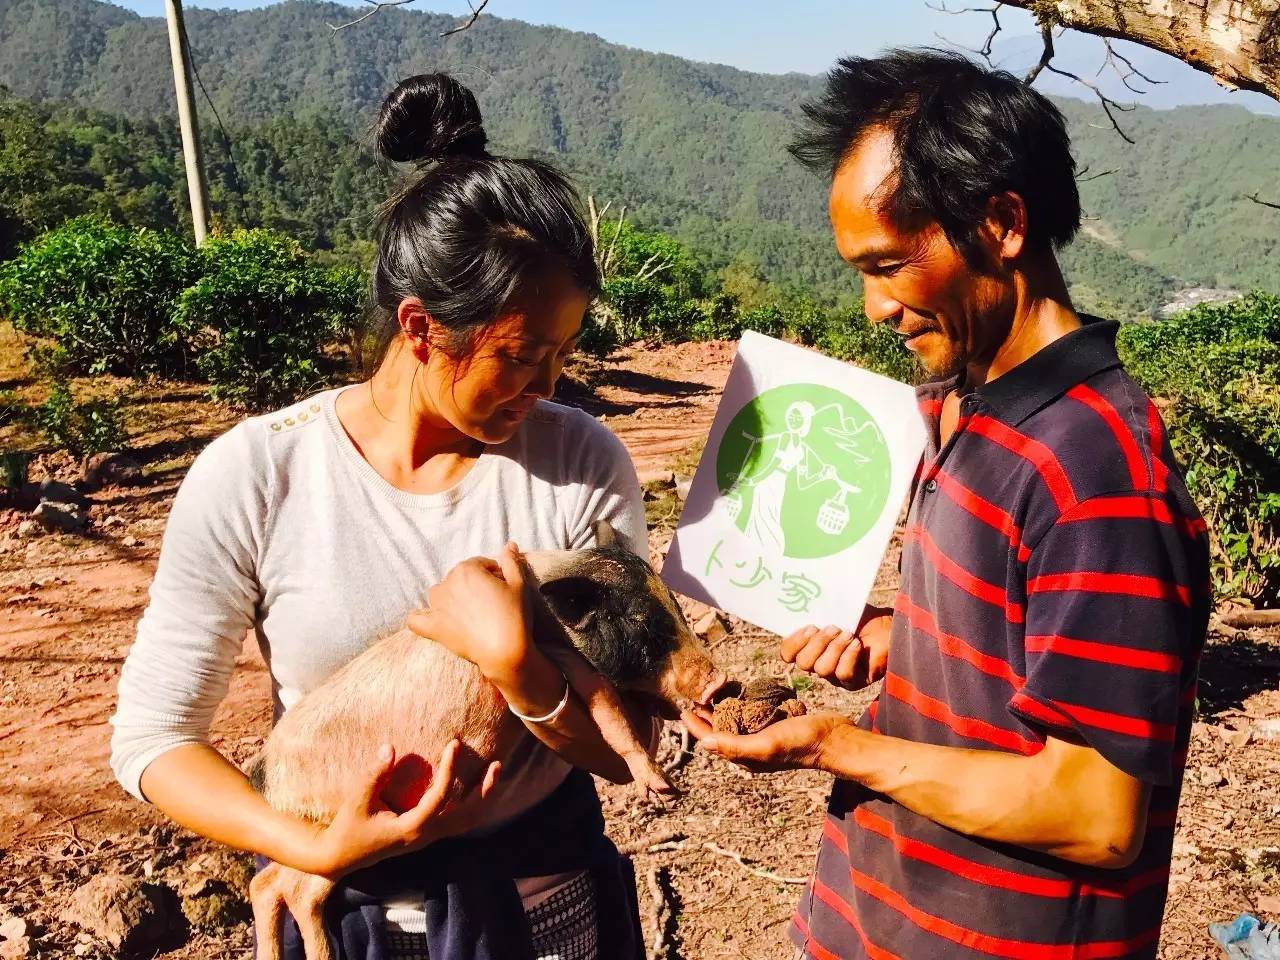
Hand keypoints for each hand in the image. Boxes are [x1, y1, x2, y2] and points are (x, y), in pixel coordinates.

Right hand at [308, 739, 500, 879]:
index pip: (440, 797)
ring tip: (495, 772)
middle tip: (497, 764)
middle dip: (484, 791)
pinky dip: (473, 803)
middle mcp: (426, 835)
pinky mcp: (426, 834)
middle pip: (468, 816)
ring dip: (483, 798)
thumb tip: (390, 747)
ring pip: (467, 821)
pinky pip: (458, 820)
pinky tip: (477, 785)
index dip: (449, 769)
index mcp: (411, 828)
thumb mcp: (357, 801)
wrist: (341, 858)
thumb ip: (373, 775)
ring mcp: (428, 837)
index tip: (454, 744)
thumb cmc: (348, 828)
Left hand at [406, 543, 532, 683]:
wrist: (504, 651)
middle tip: (490, 602)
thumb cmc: (514, 616)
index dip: (493, 574)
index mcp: (467, 570)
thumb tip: (509, 544)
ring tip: (468, 611)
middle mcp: (447, 584)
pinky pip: (416, 620)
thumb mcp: (519, 584)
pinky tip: (431, 619)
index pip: (479, 564)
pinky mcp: (433, 627)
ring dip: (450, 597)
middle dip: (473, 585)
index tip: (502, 587)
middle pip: (459, 577)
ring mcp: (437, 606)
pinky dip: (421, 618)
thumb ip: (511, 562)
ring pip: (439, 594)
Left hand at [681, 709, 850, 772]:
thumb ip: (734, 745)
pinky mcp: (776, 725)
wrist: (835, 739)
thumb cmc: (802, 743)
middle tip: (693, 695)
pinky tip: (738, 692)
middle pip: (721, 731)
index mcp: (746, 756)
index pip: (713, 741)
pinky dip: (741, 704)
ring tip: (710, 692)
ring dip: (721, 709)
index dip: (696, 727)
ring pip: (736, 722)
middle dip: (706, 716)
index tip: (681, 709)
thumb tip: (703, 744)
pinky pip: (752, 715)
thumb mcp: (766, 744)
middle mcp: (753, 748)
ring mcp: (765, 736)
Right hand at [780, 606, 891, 690]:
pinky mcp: (854, 682)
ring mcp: (835, 676)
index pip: (788, 654)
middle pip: (804, 663)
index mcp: (810, 647)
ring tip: (848, 633)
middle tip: (832, 627)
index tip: (809, 627)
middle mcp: (819, 663)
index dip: (793, 643)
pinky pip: (843, 674)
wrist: (889, 627)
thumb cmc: (862, 618)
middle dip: (817, 643)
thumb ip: (819, 610)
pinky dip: (849, 656)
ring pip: (822, 669)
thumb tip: (805, 601)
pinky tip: (857, 644)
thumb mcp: (837, 610)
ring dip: (835, 648)